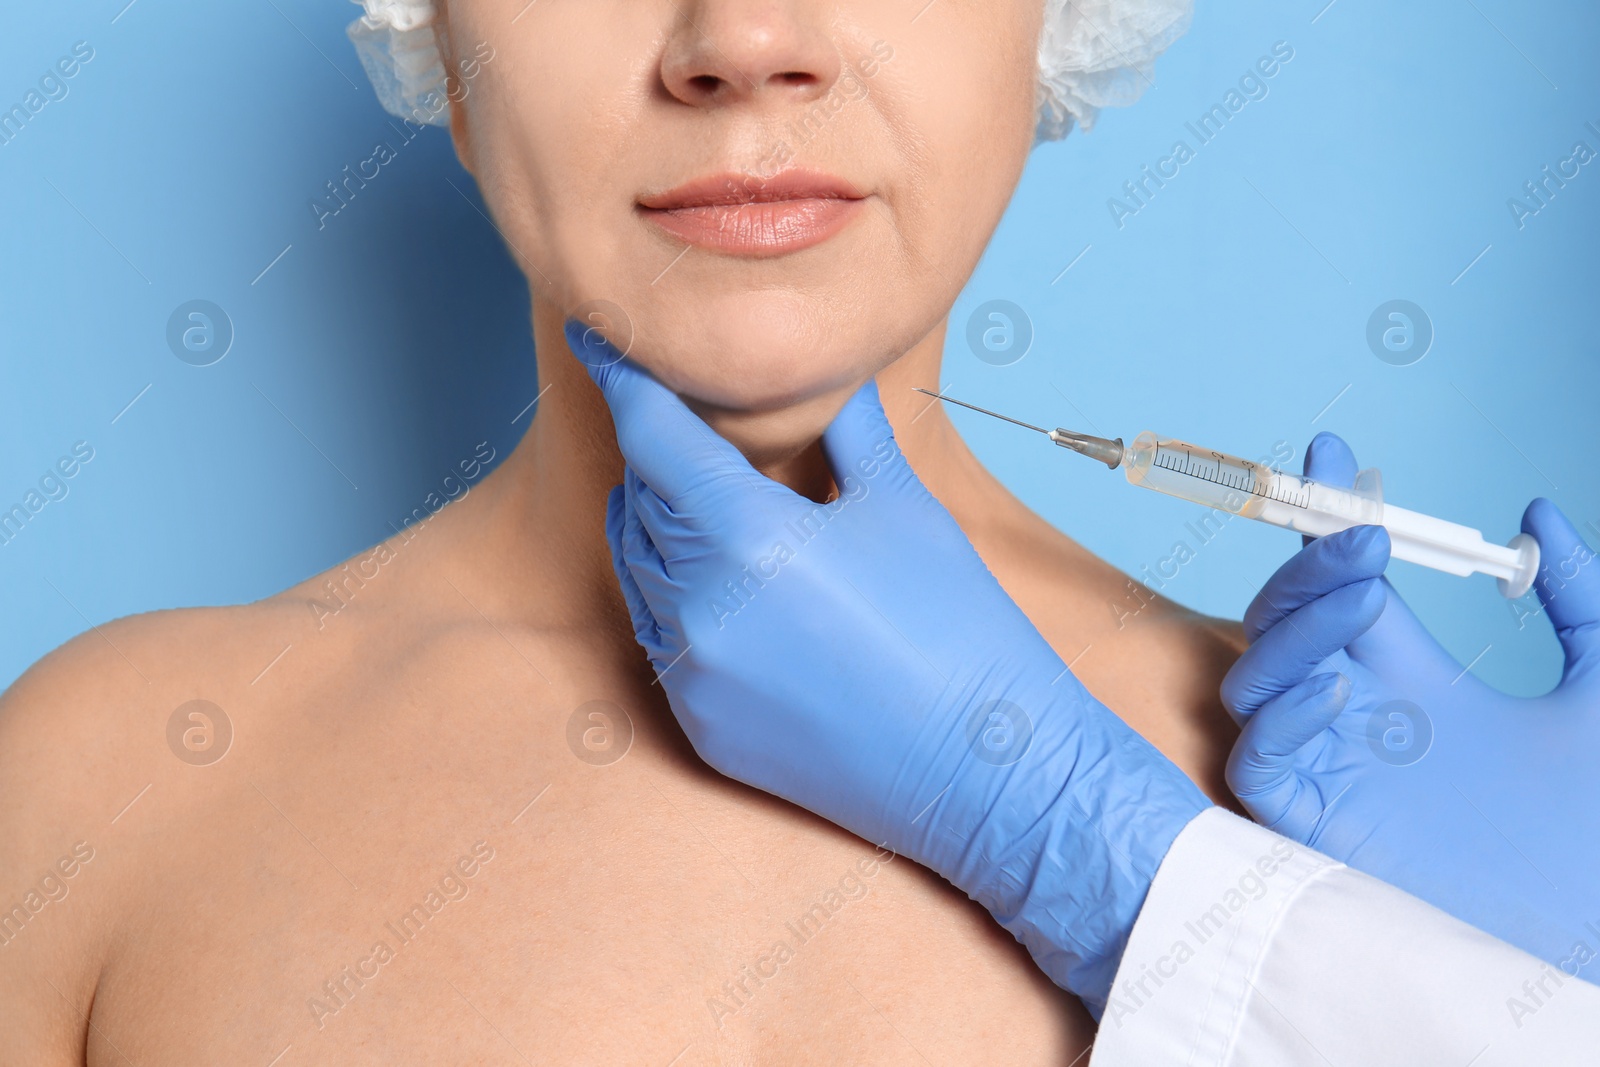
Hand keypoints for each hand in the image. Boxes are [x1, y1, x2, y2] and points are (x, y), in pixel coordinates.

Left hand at [571, 322, 1210, 1014]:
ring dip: (658, 522)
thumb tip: (826, 372)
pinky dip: (672, 593)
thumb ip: (846, 430)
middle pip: (641, 499)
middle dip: (656, 451)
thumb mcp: (901, 507)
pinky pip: (658, 637)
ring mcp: (692, 675)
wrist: (985, 772)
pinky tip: (714, 578)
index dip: (621, 378)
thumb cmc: (957, 629)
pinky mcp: (700, 727)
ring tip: (697, 492)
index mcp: (747, 537)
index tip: (597, 337)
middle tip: (683, 415)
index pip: (651, 435)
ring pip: (638, 568)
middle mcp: (698, 607)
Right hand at [1223, 431, 1599, 967]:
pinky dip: (1284, 718)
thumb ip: (1578, 597)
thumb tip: (1538, 512)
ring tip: (1363, 599)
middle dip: (1310, 568)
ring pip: (1257, 677)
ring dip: (1294, 628)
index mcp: (1411, 679)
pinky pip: (1260, 758)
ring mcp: (1328, 765)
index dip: (1327, 519)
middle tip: (1366, 537)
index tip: (1334, 454)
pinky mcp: (1313, 822)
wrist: (1592, 928)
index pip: (1343, 584)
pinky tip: (1338, 698)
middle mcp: (1356, 714)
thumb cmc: (1596, 828)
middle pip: (1286, 619)